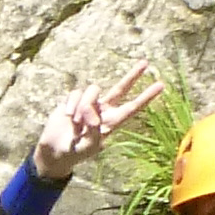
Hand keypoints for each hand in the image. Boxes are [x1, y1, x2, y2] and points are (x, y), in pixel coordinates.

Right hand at [30, 67, 165, 182]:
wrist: (54, 150)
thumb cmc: (75, 151)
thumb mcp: (88, 146)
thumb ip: (94, 130)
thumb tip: (92, 113)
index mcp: (111, 123)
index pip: (132, 108)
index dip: (146, 97)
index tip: (160, 86)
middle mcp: (103, 110)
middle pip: (120, 89)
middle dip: (133, 76)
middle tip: (146, 63)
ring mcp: (88, 103)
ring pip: (93, 91)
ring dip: (82, 106)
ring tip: (75, 122)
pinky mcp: (73, 99)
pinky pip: (76, 93)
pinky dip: (70, 104)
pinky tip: (66, 116)